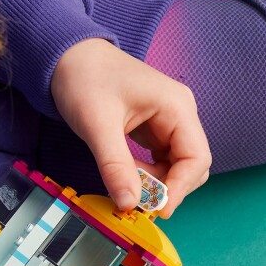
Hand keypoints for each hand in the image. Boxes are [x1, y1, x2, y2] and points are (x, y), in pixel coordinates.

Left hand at [50, 38, 210, 216]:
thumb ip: (115, 166)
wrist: (68, 56)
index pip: (196, 158)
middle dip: (170, 188)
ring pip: (177, 166)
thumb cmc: (84, 79)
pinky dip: (148, 175)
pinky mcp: (154, 128)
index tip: (157, 210)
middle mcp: (179, 114)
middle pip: (192, 165)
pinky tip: (127, 175)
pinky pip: (161, 160)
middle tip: (139, 202)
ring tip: (126, 184)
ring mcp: (168, 121)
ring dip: (157, 183)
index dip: (180, 188)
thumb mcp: (97, 125)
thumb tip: (129, 204)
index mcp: (176, 106)